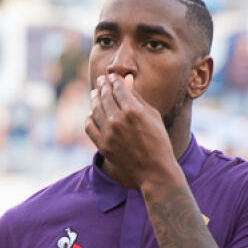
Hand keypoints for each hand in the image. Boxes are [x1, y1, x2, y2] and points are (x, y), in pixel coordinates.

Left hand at [85, 73, 181, 191]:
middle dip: (103, 86)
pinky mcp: (102, 145)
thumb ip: (138, 98)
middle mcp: (118, 121)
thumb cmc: (158, 141)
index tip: (112, 77)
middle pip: (105, 97)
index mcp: (133, 111)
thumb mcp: (153, 116)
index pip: (118, 89)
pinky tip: (92, 113)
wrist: (154, 170)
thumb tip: (127, 81)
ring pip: (95, 110)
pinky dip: (89, 117)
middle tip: (101, 80)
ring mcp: (108, 134)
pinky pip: (89, 126)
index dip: (114, 80)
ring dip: (94, 99)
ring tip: (95, 93)